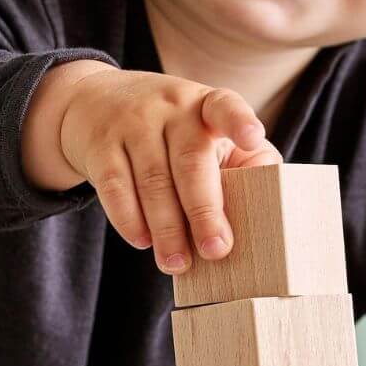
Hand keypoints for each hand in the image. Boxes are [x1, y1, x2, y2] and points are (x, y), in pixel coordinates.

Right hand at [40, 63, 281, 275]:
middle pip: (189, 162)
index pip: (226, 106)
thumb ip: (241, 162)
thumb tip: (270, 213)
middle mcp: (171, 109)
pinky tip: (142, 241)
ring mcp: (132, 125)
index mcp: (207, 105)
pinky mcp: (100, 146)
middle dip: (204, 211)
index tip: (253, 138)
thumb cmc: (170, 130)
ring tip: (177, 264)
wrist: (94, 102)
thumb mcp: (206, 130)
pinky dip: (129, 219)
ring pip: (152, 182)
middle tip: (216, 251)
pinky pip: (115, 187)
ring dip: (166, 229)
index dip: (240, 121)